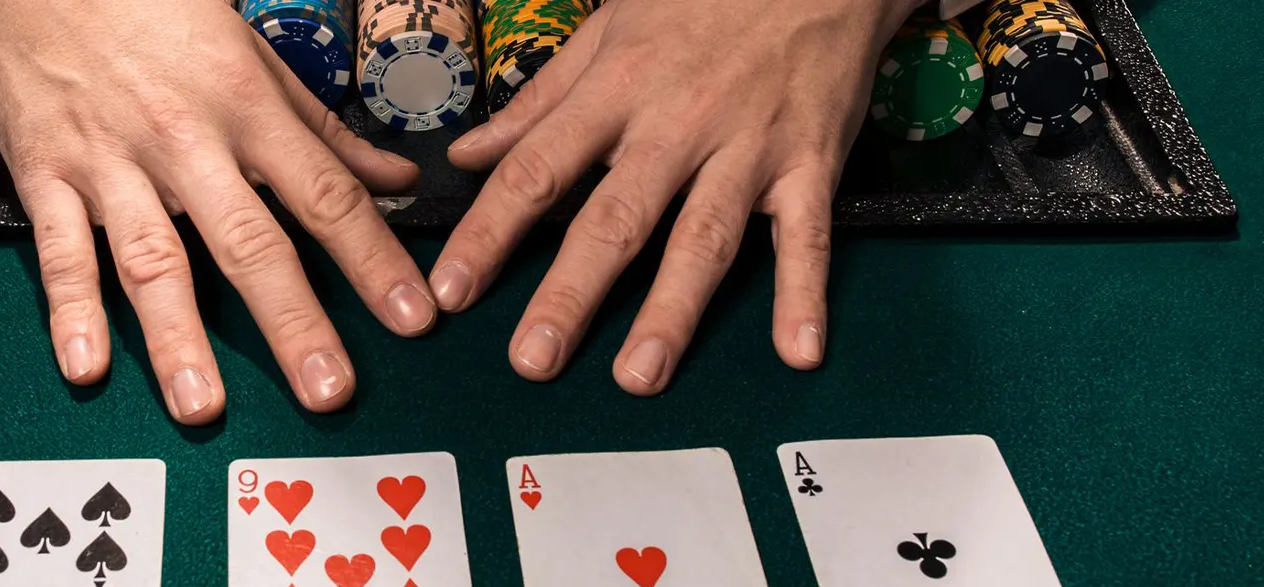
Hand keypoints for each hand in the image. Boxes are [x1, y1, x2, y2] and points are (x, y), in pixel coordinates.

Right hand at [0, 0, 438, 423]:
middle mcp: (185, 140)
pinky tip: (88, 365)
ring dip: (179, 338)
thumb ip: (324, 131)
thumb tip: (398, 182)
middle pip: (249, 242)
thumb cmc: (158, 15)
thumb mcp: (254, 59)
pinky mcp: (46, 175)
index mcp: (247, 108)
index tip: (411, 318)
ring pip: (152, 259)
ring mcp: (112, 162)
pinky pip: (60, 250)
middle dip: (293, 322)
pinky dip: (70, 310)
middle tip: (327, 390)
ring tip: (203, 405)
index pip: (325, 195)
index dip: (372, 260)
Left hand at [433, 0, 916, 391]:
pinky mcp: (811, 163)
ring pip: (703, 238)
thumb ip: (538, 104)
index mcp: (616, 90)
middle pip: (616, 218)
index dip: (490, 232)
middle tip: (533, 359)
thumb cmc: (700, 0)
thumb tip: (466, 157)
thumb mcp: (608, 33)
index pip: (536, 169)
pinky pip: (808, 237)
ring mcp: (747, 148)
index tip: (452, 290)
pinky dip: (804, 296)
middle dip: (572, 292)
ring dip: (671, 311)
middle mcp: (677, 124)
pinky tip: (797, 353)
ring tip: (638, 377)